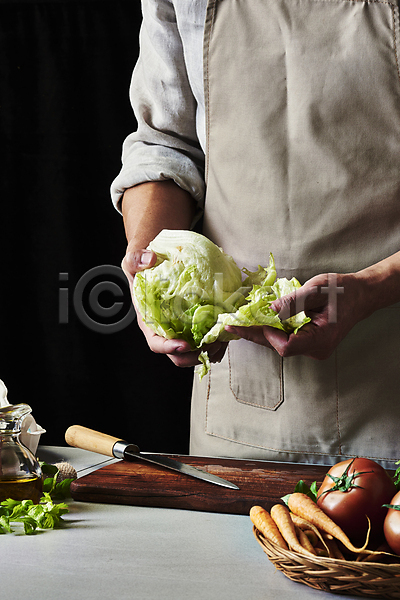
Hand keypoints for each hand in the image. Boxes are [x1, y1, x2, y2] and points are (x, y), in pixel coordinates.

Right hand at [121, 247, 227, 367]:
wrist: (155, 260)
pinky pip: (205, 338)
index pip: (156, 343)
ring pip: (194, 350)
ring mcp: (181, 327)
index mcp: (150, 321)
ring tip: (221, 340)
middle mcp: (166, 328)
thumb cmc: (142, 265)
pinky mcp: (194, 322)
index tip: (184, 345)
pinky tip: (226, 334)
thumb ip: (135, 259)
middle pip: (178, 354)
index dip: (169, 347)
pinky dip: (217, 341)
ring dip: (209, 349)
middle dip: (194, 354)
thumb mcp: (133, 259)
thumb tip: (148, 259)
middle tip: (211, 343)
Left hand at [225, 272, 363, 359]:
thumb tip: (269, 309)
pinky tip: (257, 321)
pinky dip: (271, 329)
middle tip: (230, 325)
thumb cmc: (342, 291)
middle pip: (278, 347)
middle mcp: (316, 349)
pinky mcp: (309, 343)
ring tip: (238, 323)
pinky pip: (286, 339)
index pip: (286, 346)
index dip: (267, 334)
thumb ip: (293, 302)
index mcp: (320, 340)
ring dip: (260, 332)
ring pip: (280, 344)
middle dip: (254, 334)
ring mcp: (312, 348)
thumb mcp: (317, 290)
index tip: (254, 319)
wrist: (361, 295)